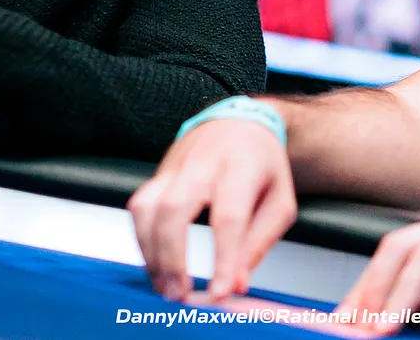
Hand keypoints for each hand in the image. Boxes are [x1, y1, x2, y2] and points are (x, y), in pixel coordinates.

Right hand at [128, 115, 297, 301]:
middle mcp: (201, 164)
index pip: (228, 217)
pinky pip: (138, 206)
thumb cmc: (262, 166)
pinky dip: (141, 239)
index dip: (223, 258)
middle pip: (175, 209)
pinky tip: (154, 263)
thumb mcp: (281, 202)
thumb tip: (239, 283)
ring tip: (165, 287)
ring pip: (148, 207)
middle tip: (180, 295)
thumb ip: (259, 242)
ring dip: (151, 252)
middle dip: (173, 257)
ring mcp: (174, 167)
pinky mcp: (157, 174)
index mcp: (240, 168)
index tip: (221, 293)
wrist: (237, 124)